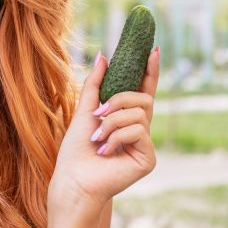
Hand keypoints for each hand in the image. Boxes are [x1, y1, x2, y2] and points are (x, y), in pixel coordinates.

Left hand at [49, 47, 159, 212]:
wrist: (74, 177)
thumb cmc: (76, 148)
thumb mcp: (85, 110)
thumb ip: (95, 84)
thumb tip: (103, 56)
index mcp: (125, 117)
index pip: (142, 90)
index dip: (149, 71)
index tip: (153, 50)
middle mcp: (139, 129)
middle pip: (143, 98)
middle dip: (118, 101)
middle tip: (98, 114)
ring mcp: (145, 143)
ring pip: (139, 114)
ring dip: (111, 123)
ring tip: (98, 139)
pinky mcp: (148, 157)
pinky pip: (138, 132)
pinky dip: (116, 137)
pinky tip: (106, 151)